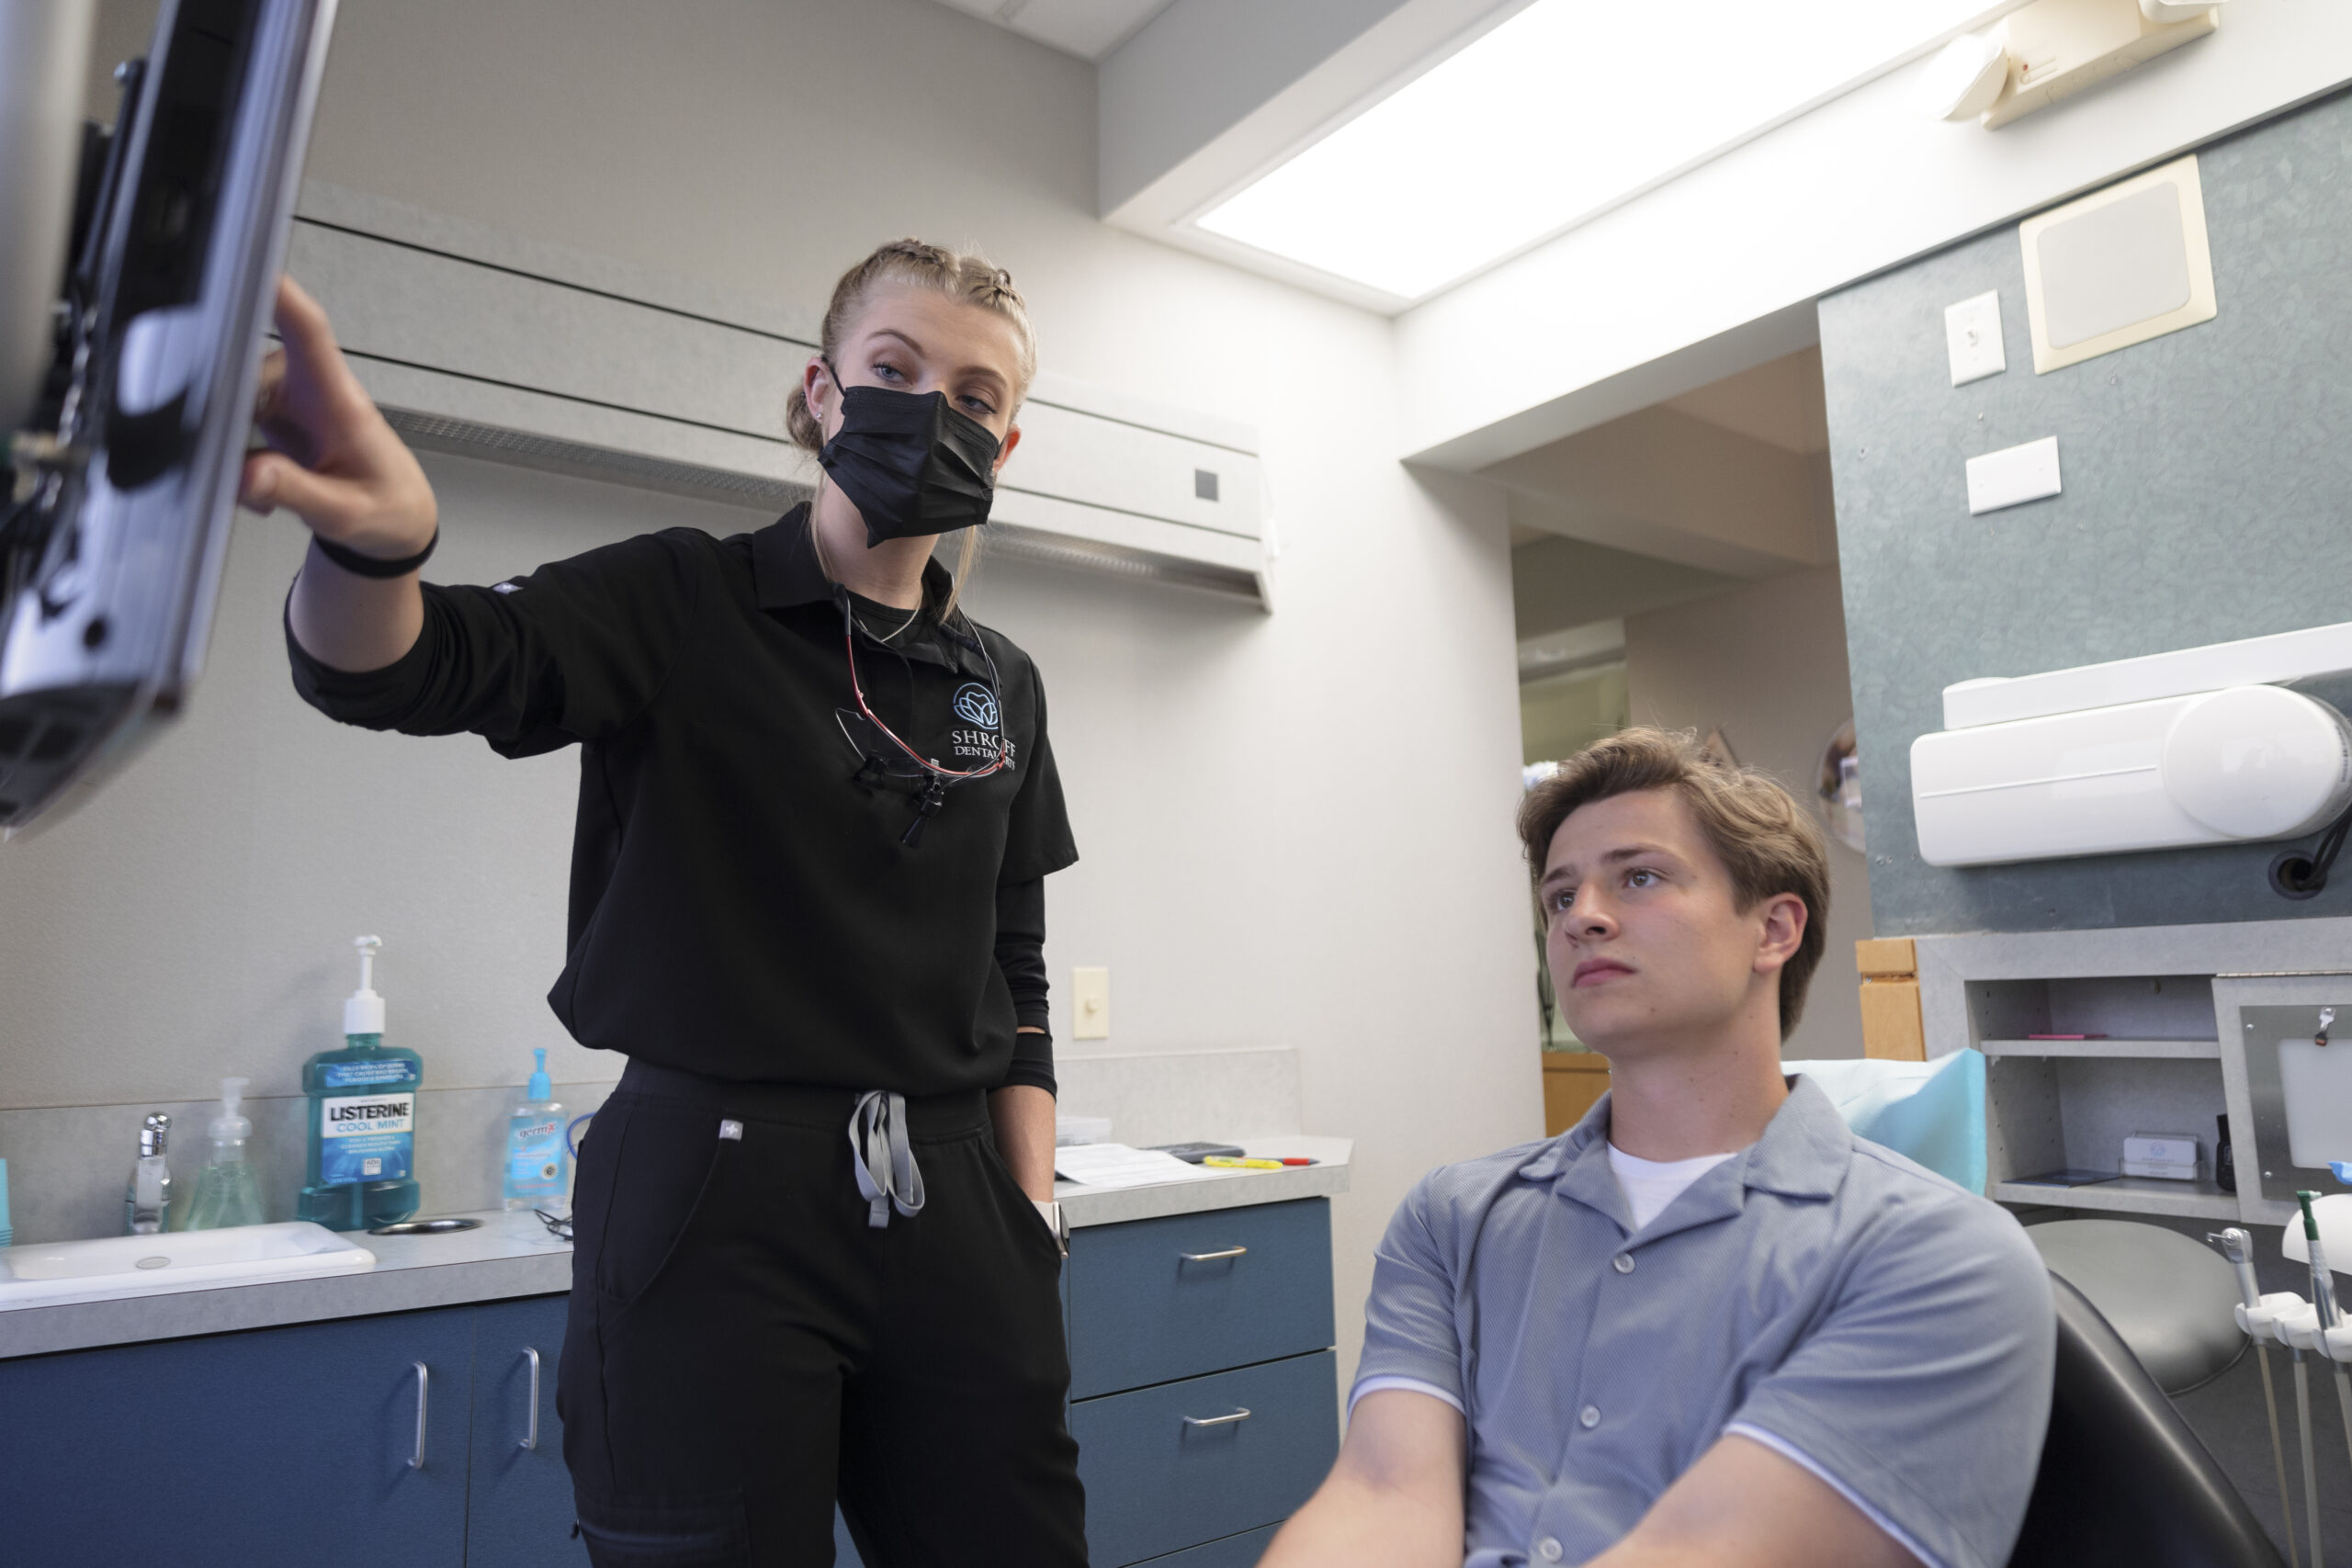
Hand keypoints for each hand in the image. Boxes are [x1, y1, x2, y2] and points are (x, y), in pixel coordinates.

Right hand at [239, 276, 436, 559]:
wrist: (395, 513)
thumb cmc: (383, 503)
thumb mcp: (345, 512)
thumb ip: (297, 491)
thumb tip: (248, 474)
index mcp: (336, 399)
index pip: (309, 331)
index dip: (279, 295)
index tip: (247, 263)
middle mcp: (307, 385)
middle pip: (240, 370)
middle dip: (224, 421)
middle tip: (250, 476)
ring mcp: (285, 395)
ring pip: (226, 402)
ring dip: (230, 450)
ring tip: (267, 492)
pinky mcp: (269, 409)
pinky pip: (228, 422)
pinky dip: (234, 460)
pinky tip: (262, 486)